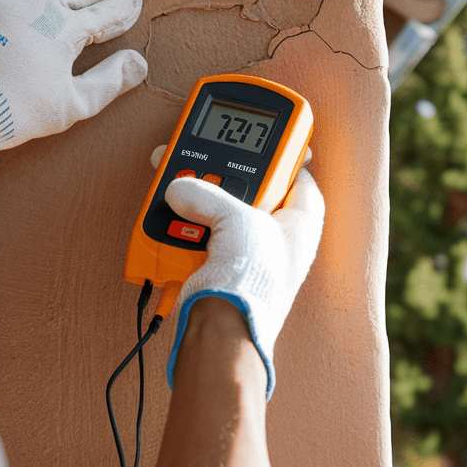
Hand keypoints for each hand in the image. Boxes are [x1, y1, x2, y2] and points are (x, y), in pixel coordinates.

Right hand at [148, 145, 323, 399]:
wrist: (222, 333)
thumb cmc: (252, 281)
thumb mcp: (236, 219)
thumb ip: (207, 191)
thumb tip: (180, 188)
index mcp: (302, 219)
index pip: (298, 171)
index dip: (280, 150)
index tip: (260, 132)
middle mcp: (277, 234)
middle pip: (249, 186)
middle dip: (218, 169)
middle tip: (198, 149)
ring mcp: (246, 250)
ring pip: (218, 207)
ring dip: (192, 194)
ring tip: (172, 178)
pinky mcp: (217, 263)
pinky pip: (197, 231)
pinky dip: (180, 221)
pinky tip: (164, 208)